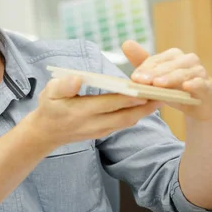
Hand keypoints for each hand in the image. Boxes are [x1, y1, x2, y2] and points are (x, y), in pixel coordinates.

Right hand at [27, 76, 161, 147]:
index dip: (129, 97)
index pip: (110, 104)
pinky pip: (124, 123)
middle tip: (166, 92)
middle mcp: (94, 124)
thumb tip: (77, 78)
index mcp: (81, 112)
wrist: (45, 133)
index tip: (146, 88)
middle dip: (147, 105)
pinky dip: (137, 113)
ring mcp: (101, 130)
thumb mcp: (49, 93)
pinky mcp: (104, 132)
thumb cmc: (48, 108)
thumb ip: (63, 85)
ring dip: (146, 110)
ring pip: (128, 121)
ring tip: (162, 96)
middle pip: (126, 115)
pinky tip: (148, 103)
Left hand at [122, 40, 211, 120]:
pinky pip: (201, 83)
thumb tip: (126, 43)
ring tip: (158, 84)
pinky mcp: (207, 86)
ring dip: (170, 78)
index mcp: (174, 55)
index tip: (134, 78)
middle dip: (154, 73)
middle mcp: (188, 60)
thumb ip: (142, 61)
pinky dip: (194, 84)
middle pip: (168, 65)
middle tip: (141, 81)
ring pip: (183, 73)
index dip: (144, 69)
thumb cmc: (173, 89)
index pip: (156, 60)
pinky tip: (186, 87)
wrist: (197, 106)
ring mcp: (199, 72)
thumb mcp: (156, 77)